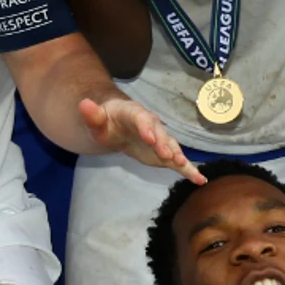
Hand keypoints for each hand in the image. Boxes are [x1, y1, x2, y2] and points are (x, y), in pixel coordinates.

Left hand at [81, 95, 204, 182]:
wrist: (115, 126)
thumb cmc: (105, 122)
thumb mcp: (95, 120)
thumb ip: (91, 115)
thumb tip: (84, 104)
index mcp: (133, 113)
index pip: (141, 118)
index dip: (146, 127)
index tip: (150, 137)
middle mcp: (151, 124)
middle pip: (159, 132)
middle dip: (164, 143)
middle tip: (168, 155)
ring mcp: (159, 139)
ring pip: (171, 146)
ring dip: (177, 155)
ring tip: (183, 165)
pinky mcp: (164, 153)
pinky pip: (178, 161)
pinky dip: (189, 170)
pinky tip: (200, 179)